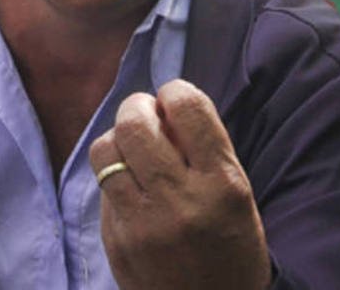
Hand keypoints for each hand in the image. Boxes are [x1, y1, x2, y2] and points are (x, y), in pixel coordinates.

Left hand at [89, 80, 269, 289]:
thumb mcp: (238, 195)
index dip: (175, 90)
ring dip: (117, 139)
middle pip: (134, 122)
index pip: (188, 108)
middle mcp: (181, 200)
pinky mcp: (117, 241)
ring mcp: (143, 224)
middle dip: (137, 107)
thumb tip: (166, 102)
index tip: (173, 96)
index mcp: (223, 184)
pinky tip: (131, 185)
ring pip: (105, 150)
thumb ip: (205, 148)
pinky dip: (114, 176)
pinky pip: (102, 186)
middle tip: (146, 115)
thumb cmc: (232, 248)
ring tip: (133, 148)